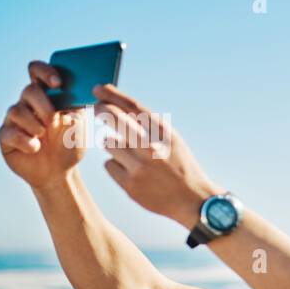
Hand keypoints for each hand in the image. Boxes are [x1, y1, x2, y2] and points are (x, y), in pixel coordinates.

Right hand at [0, 61, 89, 189]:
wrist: (59, 171)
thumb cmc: (69, 144)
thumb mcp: (80, 126)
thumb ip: (78, 110)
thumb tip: (76, 103)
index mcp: (46, 96)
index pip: (37, 71)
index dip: (45, 71)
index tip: (57, 83)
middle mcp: (27, 104)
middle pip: (28, 90)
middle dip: (43, 105)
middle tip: (54, 120)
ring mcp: (14, 120)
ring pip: (16, 111)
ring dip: (34, 124)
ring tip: (44, 136)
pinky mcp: (6, 137)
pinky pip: (8, 132)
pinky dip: (24, 141)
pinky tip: (35, 148)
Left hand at [93, 84, 220, 225]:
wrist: (192, 200)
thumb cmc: (179, 165)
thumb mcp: (171, 140)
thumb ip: (148, 125)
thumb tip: (117, 106)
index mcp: (164, 133)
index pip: (132, 106)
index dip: (112, 94)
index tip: (98, 88)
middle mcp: (151, 147)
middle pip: (113, 117)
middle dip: (101, 110)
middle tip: (97, 110)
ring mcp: (139, 167)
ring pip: (108, 142)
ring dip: (113, 144)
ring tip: (128, 153)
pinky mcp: (130, 185)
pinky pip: (109, 165)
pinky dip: (117, 166)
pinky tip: (132, 172)